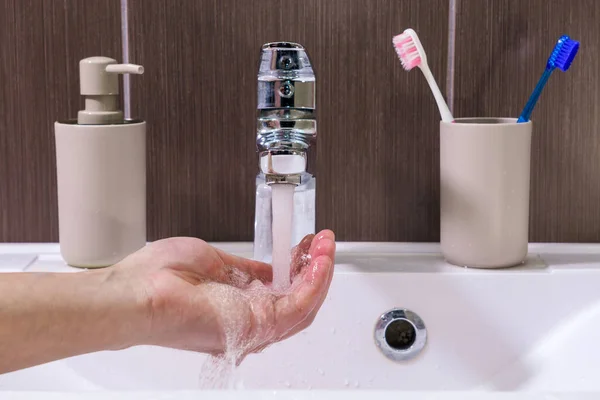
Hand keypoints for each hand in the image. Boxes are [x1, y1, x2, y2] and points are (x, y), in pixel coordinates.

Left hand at [115, 230, 334, 359]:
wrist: (135, 293)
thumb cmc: (158, 278)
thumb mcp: (215, 262)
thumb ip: (247, 271)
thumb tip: (268, 269)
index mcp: (238, 307)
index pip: (282, 294)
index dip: (301, 269)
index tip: (308, 244)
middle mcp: (248, 321)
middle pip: (299, 302)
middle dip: (317, 270)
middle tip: (325, 243)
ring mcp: (253, 326)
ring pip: (304, 306)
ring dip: (320, 274)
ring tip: (327, 248)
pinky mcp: (255, 326)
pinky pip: (297, 308)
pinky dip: (313, 283)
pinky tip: (319, 261)